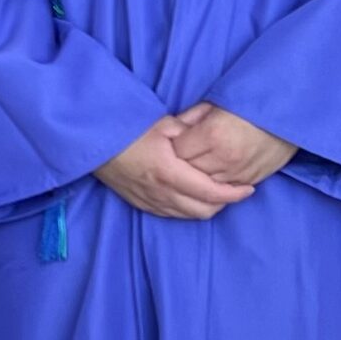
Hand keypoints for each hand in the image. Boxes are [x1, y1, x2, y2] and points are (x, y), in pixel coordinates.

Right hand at [95, 117, 251, 221]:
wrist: (92, 144)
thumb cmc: (126, 130)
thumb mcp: (163, 123)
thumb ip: (191, 129)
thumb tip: (213, 127)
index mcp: (168, 172)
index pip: (210, 192)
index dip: (233, 194)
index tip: (248, 188)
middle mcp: (160, 192)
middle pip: (203, 210)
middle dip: (223, 203)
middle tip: (234, 189)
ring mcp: (150, 201)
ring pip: (188, 215)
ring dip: (206, 207)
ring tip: (216, 193)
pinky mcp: (141, 204)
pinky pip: (172, 215)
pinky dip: (188, 209)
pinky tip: (192, 197)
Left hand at [169, 102, 296, 186]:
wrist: (288, 114)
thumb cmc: (250, 104)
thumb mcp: (216, 105)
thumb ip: (192, 119)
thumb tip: (171, 130)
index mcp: (212, 134)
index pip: (177, 151)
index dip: (173, 146)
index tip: (174, 142)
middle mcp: (223, 157)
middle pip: (187, 171)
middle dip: (182, 163)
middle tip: (183, 155)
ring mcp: (238, 172)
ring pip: (204, 185)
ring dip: (198, 177)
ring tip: (198, 164)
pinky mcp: (249, 180)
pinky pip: (223, 190)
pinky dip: (215, 184)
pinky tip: (213, 173)